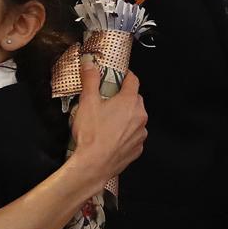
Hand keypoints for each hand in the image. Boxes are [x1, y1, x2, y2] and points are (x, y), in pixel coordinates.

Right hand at [72, 58, 147, 184]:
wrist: (94, 165)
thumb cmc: (91, 134)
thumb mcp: (87, 102)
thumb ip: (90, 80)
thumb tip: (90, 63)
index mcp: (130, 102)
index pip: (133, 81)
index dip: (125, 76)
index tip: (119, 75)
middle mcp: (140, 116)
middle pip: (134, 100)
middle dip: (122, 98)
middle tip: (106, 101)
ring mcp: (140, 134)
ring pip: (134, 119)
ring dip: (124, 117)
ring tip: (106, 122)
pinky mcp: (136, 149)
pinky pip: (132, 136)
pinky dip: (124, 134)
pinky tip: (110, 137)